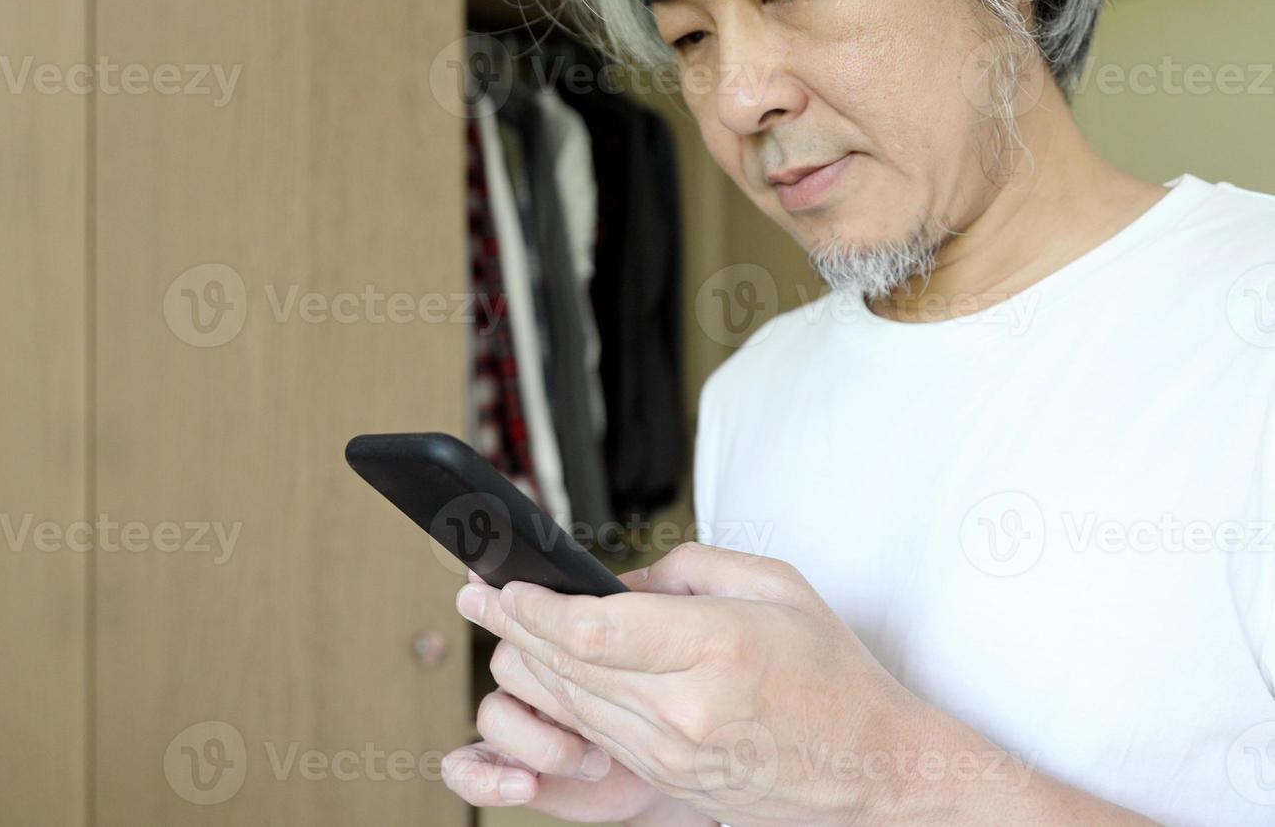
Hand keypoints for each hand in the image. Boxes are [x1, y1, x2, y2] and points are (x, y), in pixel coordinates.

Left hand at [445, 542, 969, 826]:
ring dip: (526, 664)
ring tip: (498, 625)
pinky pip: (595, 734)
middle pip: (567, 667)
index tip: (503, 582)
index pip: (594, 631)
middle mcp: (686, 710)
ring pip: (571, 705)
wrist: (874, 771)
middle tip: (475, 594)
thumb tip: (618, 579)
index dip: (536, 607)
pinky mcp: (667, 781)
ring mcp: (672, 755)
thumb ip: (688, 569)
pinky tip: (542, 671)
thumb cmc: (832, 672)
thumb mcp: (774, 586)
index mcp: (716, 648)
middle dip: (512, 627)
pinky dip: (561, 700)